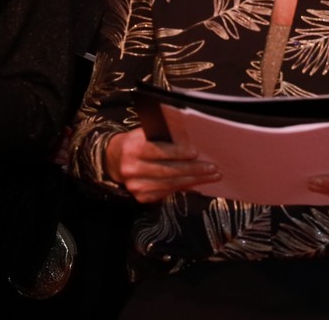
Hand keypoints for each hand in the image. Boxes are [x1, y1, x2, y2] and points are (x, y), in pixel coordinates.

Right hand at [105, 128, 219, 202]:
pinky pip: (167, 192)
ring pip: (170, 184)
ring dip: (194, 180)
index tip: (196, 152)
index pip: (157, 151)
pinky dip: (185, 187)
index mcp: (133, 148)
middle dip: (194, 170)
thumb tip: (192, 132)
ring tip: (213, 176)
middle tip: (214, 167)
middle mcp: (131, 169)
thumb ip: (166, 132)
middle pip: (167, 170)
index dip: (177, 152)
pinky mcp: (141, 197)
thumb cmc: (139, 141)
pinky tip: (198, 183)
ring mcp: (135, 186)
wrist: (115, 160)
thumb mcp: (148, 131)